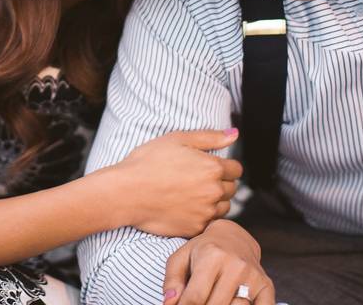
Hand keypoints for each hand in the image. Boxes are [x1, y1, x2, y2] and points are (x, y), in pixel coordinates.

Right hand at [112, 129, 242, 237]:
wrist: (126, 192)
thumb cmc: (147, 162)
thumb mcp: (177, 139)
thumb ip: (210, 137)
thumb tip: (234, 134)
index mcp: (213, 168)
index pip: (236, 169)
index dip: (224, 166)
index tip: (208, 167)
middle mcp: (214, 192)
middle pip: (232, 189)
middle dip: (220, 183)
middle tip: (197, 180)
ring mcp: (205, 212)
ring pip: (223, 207)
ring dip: (214, 201)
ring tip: (191, 194)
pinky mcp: (195, 229)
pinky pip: (208, 223)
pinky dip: (201, 216)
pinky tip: (184, 207)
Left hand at [163, 220, 273, 304]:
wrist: (234, 237)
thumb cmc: (202, 250)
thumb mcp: (181, 258)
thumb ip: (172, 281)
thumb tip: (169, 304)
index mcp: (211, 256)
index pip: (194, 297)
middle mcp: (235, 265)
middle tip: (198, 302)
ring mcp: (253, 276)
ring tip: (213, 299)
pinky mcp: (266, 285)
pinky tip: (233, 303)